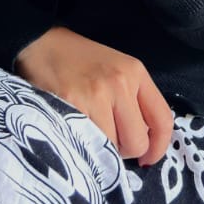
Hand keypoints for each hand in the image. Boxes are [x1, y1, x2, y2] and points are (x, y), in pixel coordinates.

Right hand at [14, 25, 173, 163]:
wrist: (40, 44)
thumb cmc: (79, 62)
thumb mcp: (115, 71)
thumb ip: (133, 101)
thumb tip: (143, 145)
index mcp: (135, 72)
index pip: (163, 119)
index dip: (158, 148)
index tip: (146, 159)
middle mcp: (120, 82)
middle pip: (138, 141)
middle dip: (124, 151)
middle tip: (108, 142)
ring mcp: (96, 94)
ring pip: (112, 148)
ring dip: (101, 149)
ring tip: (87, 131)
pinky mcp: (72, 105)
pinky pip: (87, 144)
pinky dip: (83, 147)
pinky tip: (74, 132)